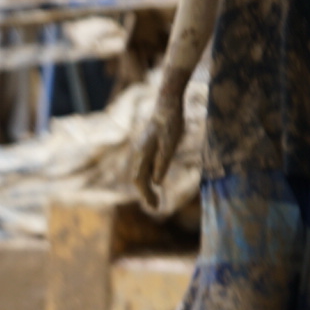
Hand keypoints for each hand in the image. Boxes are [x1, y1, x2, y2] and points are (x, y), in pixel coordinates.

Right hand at [133, 89, 184, 211]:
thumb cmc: (171, 121)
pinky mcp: (146, 147)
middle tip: (156, 206)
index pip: (140, 179)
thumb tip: (157, 182)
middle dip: (145, 194)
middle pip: (138, 179)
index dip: (146, 194)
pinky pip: (143, 167)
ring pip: (139, 174)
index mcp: (143, 153)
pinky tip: (155, 182)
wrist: (167, 103)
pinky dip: (147, 178)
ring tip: (155, 199)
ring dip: (146, 188)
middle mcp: (138, 153)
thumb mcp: (171, 142)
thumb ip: (163, 162)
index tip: (154, 206)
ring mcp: (141, 150)